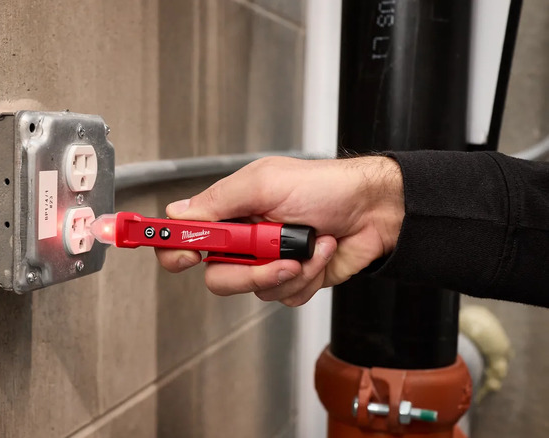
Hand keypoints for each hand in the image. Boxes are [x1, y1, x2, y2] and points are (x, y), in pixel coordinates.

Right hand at [154, 156, 404, 305]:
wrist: (374, 209)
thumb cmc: (326, 186)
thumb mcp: (266, 182)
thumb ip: (220, 200)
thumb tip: (178, 213)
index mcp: (231, 212)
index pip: (186, 236)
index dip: (175, 249)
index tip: (185, 256)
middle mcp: (244, 241)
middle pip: (218, 277)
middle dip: (249, 273)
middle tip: (274, 256)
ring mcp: (267, 263)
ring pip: (255, 292)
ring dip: (290, 270)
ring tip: (311, 243)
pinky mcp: (293, 280)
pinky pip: (285, 297)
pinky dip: (308, 277)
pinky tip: (321, 253)